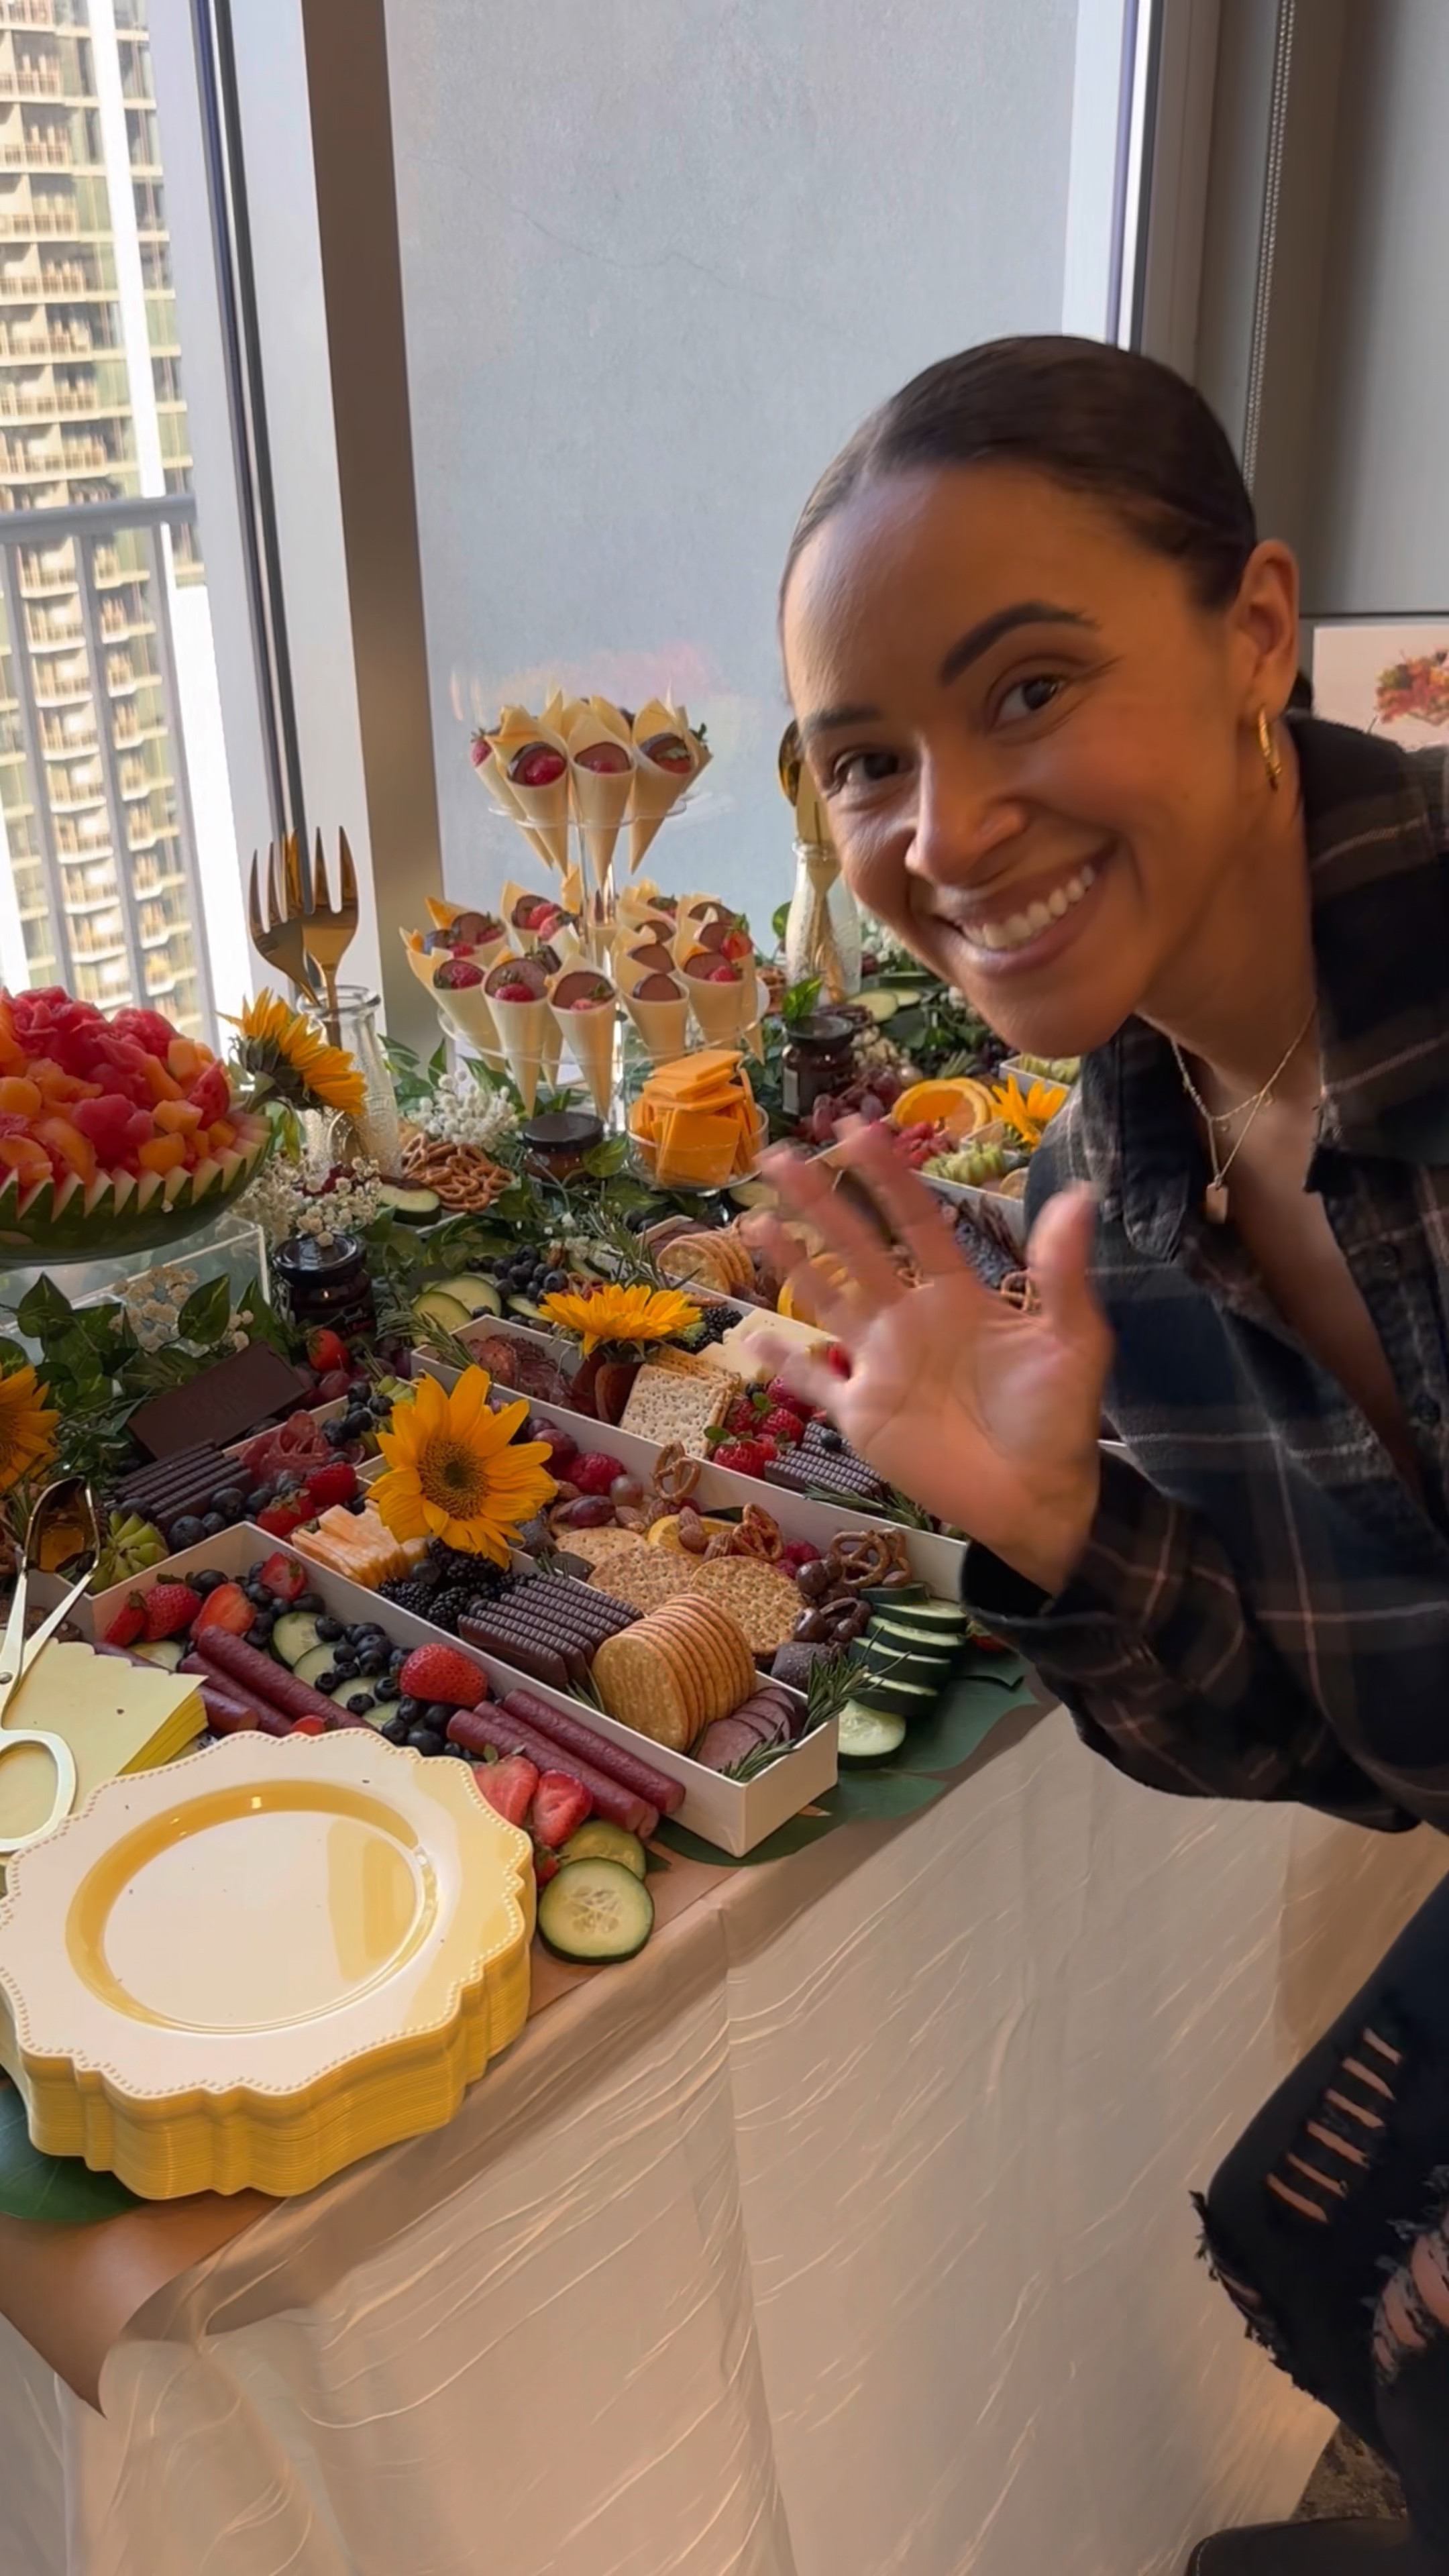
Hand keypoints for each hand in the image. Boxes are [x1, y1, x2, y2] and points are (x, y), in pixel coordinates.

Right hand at [746, 1128, 1111, 1595]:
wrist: (1040, 1498)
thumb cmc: (1060, 1418)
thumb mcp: (1074, 1340)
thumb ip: (1063, 1272)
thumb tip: (1076, 1193)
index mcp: (957, 1295)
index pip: (915, 1222)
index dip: (887, 1178)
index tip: (856, 1131)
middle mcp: (909, 1320)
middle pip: (855, 1247)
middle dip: (818, 1202)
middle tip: (778, 1158)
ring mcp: (880, 1366)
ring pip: (825, 1300)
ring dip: (790, 1263)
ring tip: (753, 1222)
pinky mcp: (861, 1415)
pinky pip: (812, 1384)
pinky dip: (780, 1365)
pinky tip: (748, 1340)